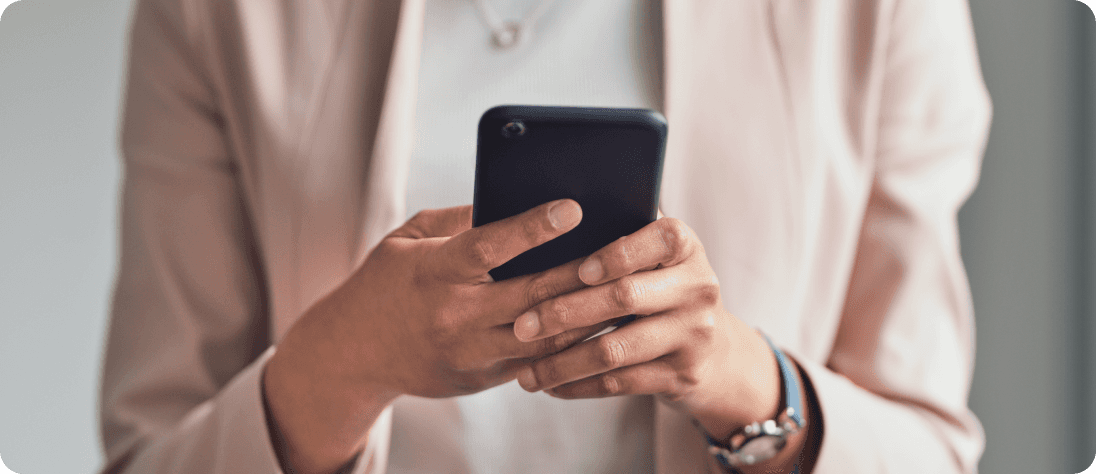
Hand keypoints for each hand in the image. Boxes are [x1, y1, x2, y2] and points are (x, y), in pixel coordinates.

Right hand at [264, 200, 611, 473]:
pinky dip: (569, 344)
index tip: (572, 208)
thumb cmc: (388, 282)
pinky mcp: (481, 377)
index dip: (532, 228)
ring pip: (543, 337)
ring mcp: (468, 351)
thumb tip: (515, 202)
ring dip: (587, 315)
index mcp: (434, 270)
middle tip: (622, 252)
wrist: (353, 353)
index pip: (488, 246)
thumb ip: (461, 222)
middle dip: (580, 275)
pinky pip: (536, 361)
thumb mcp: (409, 238)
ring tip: (624, 289)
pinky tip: (600, 323)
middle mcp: (453, 314)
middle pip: (530, 296)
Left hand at [510, 217, 781, 438]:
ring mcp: (693, 335)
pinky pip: (620, 383)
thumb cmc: (663, 289)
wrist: (716, 353)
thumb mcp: (658, 257)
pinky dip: (579, 386)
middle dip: (565, 312)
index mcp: (687, 248)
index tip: (579, 270)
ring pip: (615, 350)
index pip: (660, 239)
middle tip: (521, 326)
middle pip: (624, 297)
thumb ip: (623, 231)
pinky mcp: (682, 375)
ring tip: (525, 371)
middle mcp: (698, 288)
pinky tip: (551, 386)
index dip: (618, 255)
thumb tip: (555, 209)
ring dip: (563, 362)